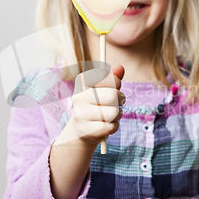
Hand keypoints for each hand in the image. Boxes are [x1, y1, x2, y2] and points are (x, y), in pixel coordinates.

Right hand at [49, 65, 125, 198]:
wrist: (82, 129)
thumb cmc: (97, 104)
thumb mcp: (104, 89)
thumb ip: (113, 78)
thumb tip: (120, 68)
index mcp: (81, 82)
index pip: (104, 75)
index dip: (116, 82)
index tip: (115, 87)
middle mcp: (78, 97)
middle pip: (112, 95)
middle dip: (121, 99)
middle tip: (119, 101)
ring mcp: (81, 115)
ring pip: (114, 113)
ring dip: (118, 114)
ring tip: (112, 114)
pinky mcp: (86, 131)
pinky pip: (111, 127)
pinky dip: (114, 126)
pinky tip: (107, 125)